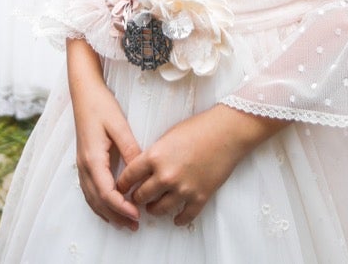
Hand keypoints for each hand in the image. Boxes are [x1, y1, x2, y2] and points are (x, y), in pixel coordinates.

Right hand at [70, 70, 140, 229]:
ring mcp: (81, 165)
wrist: (84, 93)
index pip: (106, 192)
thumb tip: (141, 171)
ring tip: (125, 223)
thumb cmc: (101, 106)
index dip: (121, 207)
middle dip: (116, 216)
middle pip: (98, 201)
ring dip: (108, 213)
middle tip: (135, 225)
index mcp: (92, 158)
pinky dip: (100, 204)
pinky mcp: (84, 163)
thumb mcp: (118, 125)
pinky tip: (111, 208)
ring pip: (92, 198)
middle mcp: (84, 166)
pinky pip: (90, 191)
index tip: (137, 215)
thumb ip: (130, 149)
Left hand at [116, 107, 264, 226]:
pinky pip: (185, 216)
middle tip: (137, 199)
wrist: (227, 132)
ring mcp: (183, 188)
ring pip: (159, 209)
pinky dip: (179, 219)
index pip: (128, 176)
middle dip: (137, 198)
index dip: (122, 184)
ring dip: (154, 210)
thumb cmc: (199, 128)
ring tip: (153, 208)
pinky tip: (176, 219)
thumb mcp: (168, 135)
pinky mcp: (200, 197)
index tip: (120, 188)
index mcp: (154, 156)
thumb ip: (154, 154)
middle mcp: (166, 175)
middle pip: (141, 195)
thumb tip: (145, 169)